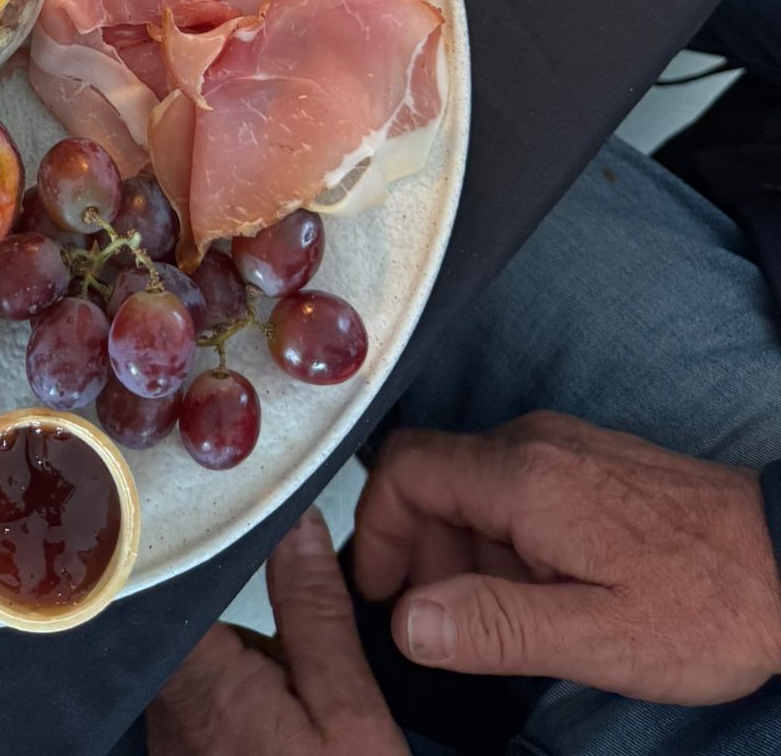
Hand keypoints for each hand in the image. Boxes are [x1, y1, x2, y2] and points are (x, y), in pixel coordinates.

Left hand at [148, 509, 405, 755]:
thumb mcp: (350, 713)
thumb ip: (316, 614)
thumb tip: (297, 533)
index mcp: (207, 684)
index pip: (164, 580)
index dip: (186, 538)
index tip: (212, 515)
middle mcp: (170, 717)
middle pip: (184, 624)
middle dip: (232, 614)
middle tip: (287, 624)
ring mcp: (171, 749)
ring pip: (194, 670)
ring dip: (235, 665)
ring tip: (294, 695)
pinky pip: (200, 716)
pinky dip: (236, 708)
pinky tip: (280, 732)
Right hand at [354, 411, 780, 704]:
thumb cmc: (707, 606)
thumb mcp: (597, 639)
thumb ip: (495, 627)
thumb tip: (408, 624)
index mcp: (525, 477)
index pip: (404, 470)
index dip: (375, 530)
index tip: (383, 593)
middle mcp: (535, 443)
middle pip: (432, 474)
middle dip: (417, 548)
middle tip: (437, 623)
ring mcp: (563, 445)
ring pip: (471, 481)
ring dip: (461, 549)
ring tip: (496, 620)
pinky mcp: (587, 460)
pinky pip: (513, 484)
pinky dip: (501, 537)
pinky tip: (538, 592)